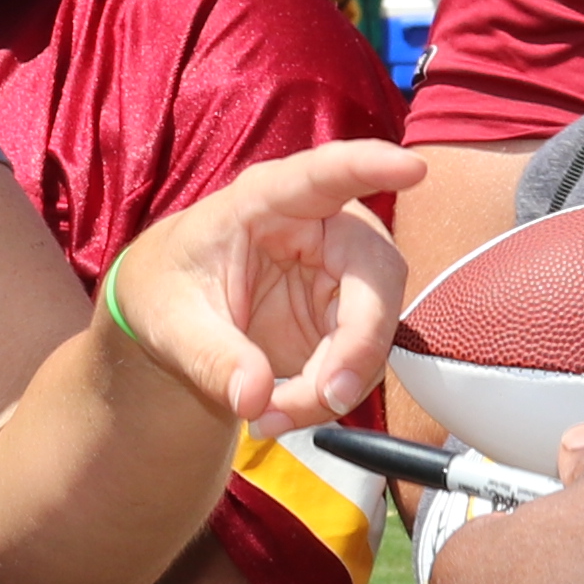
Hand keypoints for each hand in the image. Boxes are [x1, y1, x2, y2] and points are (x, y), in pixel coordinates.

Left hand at [106, 140, 420, 435]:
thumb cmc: (169, 290)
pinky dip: (327, 396)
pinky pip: (360, 360)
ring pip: (375, 326)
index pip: (324, 174)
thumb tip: (253, 399)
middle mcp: (319, 227)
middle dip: (359, 343)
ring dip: (335, 383)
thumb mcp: (171, 324)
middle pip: (374, 272)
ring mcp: (340, 271)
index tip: (413, 167)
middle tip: (326, 398)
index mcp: (266, 200)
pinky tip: (279, 412)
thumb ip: (211, 358)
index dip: (371, 167)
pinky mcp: (346, 315)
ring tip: (268, 417)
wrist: (174, 315)